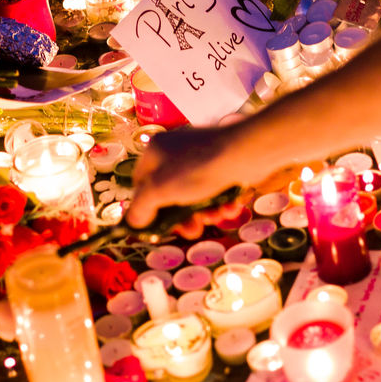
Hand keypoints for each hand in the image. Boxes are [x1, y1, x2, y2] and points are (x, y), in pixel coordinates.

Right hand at [127, 125, 245, 233]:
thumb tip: (133, 222)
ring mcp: (200, 157)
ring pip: (193, 195)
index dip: (145, 208)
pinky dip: (220, 201)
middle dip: (181, 217)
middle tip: (191, 231)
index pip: (140, 184)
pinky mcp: (222, 164)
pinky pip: (213, 188)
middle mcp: (175, 150)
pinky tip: (230, 206)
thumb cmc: (198, 168)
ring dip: (204, 212)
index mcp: (155, 151)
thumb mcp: (160, 190)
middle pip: (168, 194)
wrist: (247, 152)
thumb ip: (141, 207)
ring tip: (215, 217)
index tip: (156, 228)